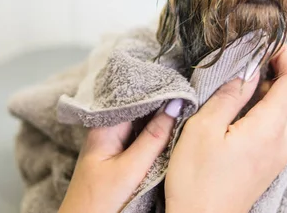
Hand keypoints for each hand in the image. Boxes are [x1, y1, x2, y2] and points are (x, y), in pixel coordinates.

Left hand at [58, 101, 181, 212]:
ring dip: (159, 115)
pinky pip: (139, 134)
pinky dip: (154, 131)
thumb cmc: (98, 201)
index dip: (158, 90)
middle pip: (138, 106)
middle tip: (187, 95)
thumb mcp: (131, 169)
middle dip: (160, 101)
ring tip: (183, 106)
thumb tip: (175, 105)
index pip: (134, 97)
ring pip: (140, 120)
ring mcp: (112, 141)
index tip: (182, 86)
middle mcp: (106, 129)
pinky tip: (169, 128)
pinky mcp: (118, 154)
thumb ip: (154, 137)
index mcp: (104, 126)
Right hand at [165, 45, 286, 212]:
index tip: (268, 46)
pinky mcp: (271, 163)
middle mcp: (282, 142)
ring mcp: (279, 155)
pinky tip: (246, 110)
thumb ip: (229, 95)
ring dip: (281, 92)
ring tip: (249, 86)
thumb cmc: (196, 180)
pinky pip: (284, 128)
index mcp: (268, 130)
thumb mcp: (203, 129)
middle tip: (258, 63)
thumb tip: (247, 70)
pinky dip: (274, 110)